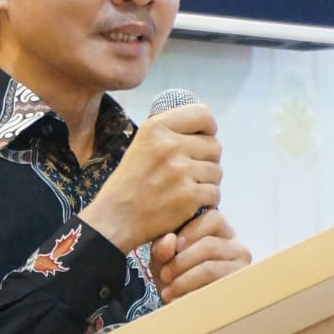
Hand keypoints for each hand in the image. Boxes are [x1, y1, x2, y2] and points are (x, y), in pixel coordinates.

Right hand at [80, 104, 222, 253]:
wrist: (116, 218)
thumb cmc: (128, 183)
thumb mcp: (141, 145)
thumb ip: (168, 135)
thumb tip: (202, 132)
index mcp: (156, 127)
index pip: (203, 115)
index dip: (208, 128)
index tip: (202, 139)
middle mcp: (170, 145)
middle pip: (215, 146)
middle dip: (208, 159)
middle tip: (193, 172)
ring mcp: (181, 171)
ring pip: (217, 171)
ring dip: (208, 181)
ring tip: (189, 189)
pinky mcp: (189, 196)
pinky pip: (214, 193)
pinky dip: (207, 201)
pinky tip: (192, 204)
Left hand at [150, 210, 250, 303]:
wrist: (181, 306)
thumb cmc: (174, 275)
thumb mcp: (163, 258)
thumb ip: (162, 247)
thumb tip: (170, 241)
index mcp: (219, 231)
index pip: (213, 218)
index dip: (191, 230)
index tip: (174, 245)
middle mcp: (235, 247)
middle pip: (210, 244)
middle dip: (182, 260)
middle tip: (164, 274)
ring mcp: (240, 269)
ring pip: (210, 268)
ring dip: (184, 280)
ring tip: (167, 290)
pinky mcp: (237, 290)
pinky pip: (212, 289)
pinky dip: (191, 294)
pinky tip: (178, 300)